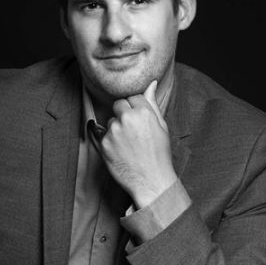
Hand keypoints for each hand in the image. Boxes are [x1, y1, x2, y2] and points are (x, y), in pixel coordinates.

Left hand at [100, 80, 176, 208]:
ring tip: (130, 145)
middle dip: (124, 114)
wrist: (151, 181)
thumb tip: (151, 83)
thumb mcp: (161, 126)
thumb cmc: (159, 154)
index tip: (140, 121)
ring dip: (117, 128)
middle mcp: (127, 118)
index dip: (136, 109)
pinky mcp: (104, 143)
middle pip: (118, 104)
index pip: (132, 97)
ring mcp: (113, 131)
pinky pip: (104, 135)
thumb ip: (152, 103)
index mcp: (143, 111)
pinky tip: (122, 152)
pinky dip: (111, 141)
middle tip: (134, 132)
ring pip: (111, 120)